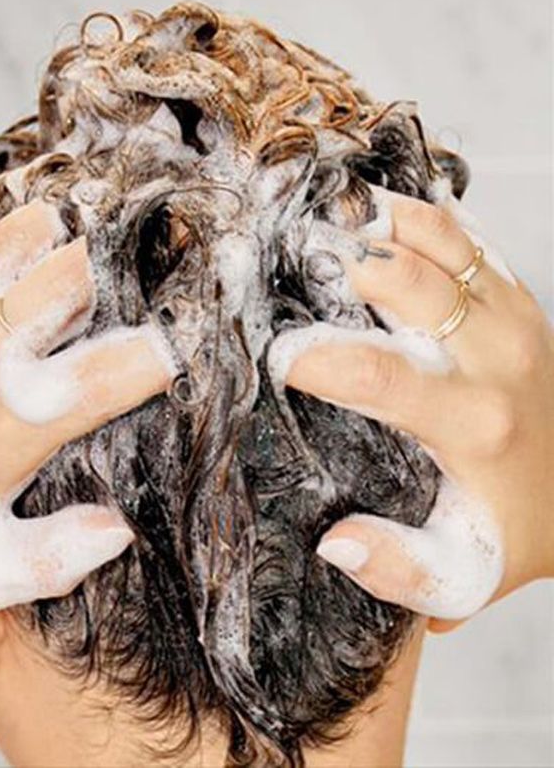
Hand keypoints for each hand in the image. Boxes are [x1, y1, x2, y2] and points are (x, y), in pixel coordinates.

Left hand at [0, 198, 174, 612]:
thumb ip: (57, 558)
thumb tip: (119, 526)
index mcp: (6, 432)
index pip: (119, 370)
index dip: (162, 356)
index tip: (166, 359)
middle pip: (78, 277)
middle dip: (111, 285)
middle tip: (110, 305)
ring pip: (23, 236)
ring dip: (56, 246)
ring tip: (64, 270)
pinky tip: (4, 265)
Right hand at [280, 185, 553, 629]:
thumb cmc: (509, 532)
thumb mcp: (460, 576)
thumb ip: (398, 568)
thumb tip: (336, 543)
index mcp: (475, 425)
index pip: (380, 376)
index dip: (315, 357)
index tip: (270, 353)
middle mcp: (498, 359)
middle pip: (408, 283)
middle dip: (338, 261)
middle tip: (276, 253)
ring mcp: (512, 318)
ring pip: (439, 240)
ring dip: (374, 221)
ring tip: (312, 213)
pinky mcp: (516, 297)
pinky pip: (464, 233)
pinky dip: (412, 213)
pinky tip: (363, 209)